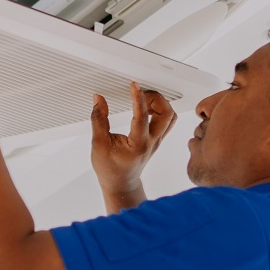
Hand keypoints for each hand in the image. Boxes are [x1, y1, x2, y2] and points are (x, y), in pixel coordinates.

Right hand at [91, 80, 175, 211]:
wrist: (120, 184)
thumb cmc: (110, 169)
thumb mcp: (99, 144)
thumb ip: (98, 120)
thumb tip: (98, 100)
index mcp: (138, 144)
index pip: (142, 116)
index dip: (138, 97)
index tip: (134, 86)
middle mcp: (152, 142)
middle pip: (167, 113)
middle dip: (155, 98)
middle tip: (140, 94)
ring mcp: (157, 141)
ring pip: (170, 116)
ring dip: (160, 103)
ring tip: (144, 100)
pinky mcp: (157, 140)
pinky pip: (167, 121)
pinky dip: (160, 110)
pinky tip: (147, 108)